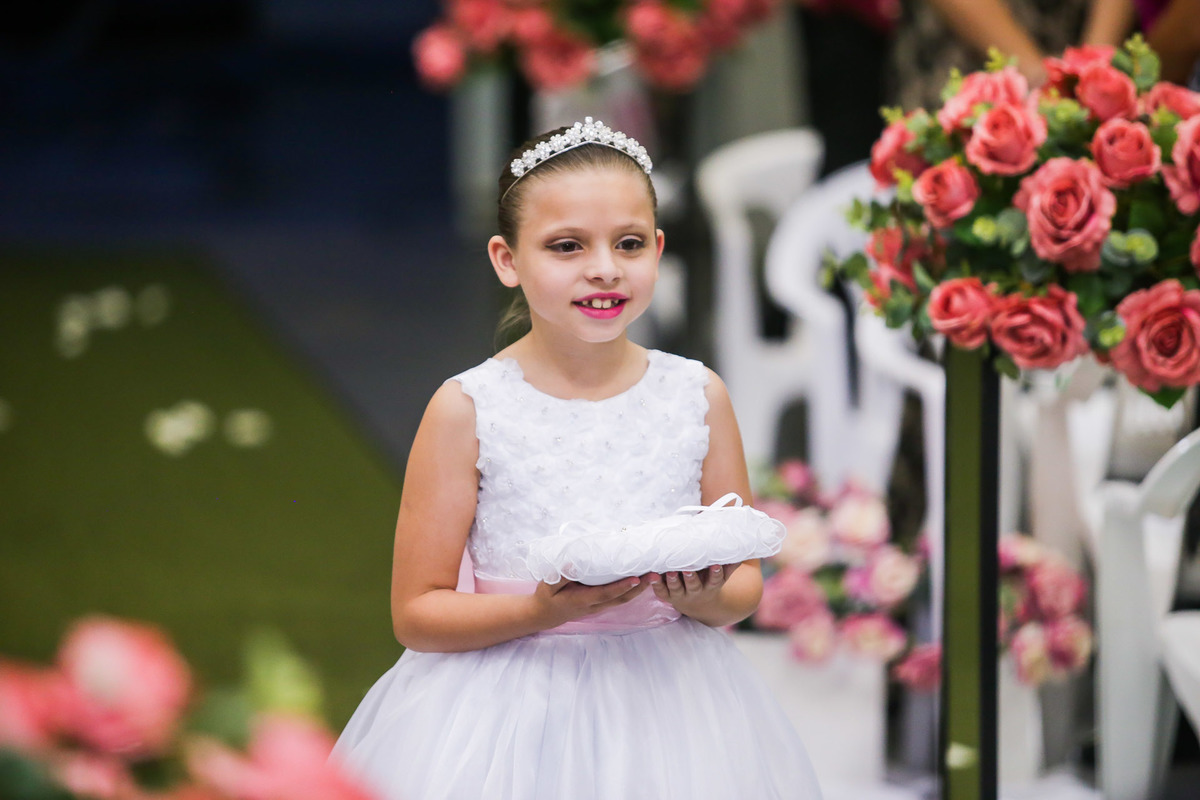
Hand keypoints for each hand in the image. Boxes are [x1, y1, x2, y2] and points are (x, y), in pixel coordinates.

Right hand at [532, 575, 647, 627]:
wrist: (545, 615)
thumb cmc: (546, 597)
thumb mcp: (548, 586)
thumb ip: (561, 576)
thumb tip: (572, 564)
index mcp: (583, 600)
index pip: (607, 593)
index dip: (622, 587)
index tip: (636, 578)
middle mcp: (595, 605)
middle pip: (622, 598)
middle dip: (640, 588)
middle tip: (655, 575)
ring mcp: (599, 607)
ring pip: (623, 600)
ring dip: (640, 590)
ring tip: (654, 577)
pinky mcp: (600, 605)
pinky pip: (619, 599)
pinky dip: (632, 591)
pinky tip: (641, 582)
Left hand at [648, 563, 742, 617]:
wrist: (700, 605)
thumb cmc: (711, 581)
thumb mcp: (723, 574)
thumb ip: (731, 561)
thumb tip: (743, 540)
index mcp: (712, 586)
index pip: (715, 580)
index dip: (715, 573)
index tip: (715, 565)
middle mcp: (697, 592)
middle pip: (694, 586)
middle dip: (691, 578)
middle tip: (687, 570)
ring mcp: (681, 595)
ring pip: (676, 589)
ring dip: (672, 581)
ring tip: (668, 572)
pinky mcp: (668, 596)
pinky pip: (661, 592)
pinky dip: (655, 584)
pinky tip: (650, 575)